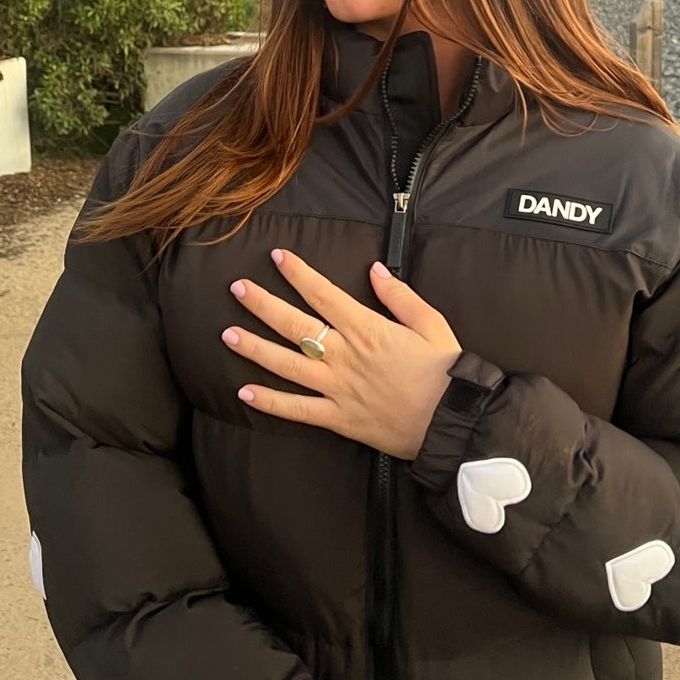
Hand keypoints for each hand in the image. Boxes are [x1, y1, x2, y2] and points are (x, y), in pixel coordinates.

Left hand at [222, 249, 460, 458]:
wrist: (451, 422)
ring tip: (228, 335)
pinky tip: (244, 392)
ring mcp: (338, 388)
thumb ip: (400, 296)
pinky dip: (270, 402)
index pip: (324, 294)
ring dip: (255, 349)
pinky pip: (297, 410)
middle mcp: (345, 356)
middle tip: (237, 289)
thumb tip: (375, 270)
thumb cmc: (445, 371)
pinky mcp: (338, 418)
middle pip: (295, 325)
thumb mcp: (431, 323)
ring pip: (287, 365)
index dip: (298, 274)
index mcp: (367, 329)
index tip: (277, 257)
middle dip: (263, 304)